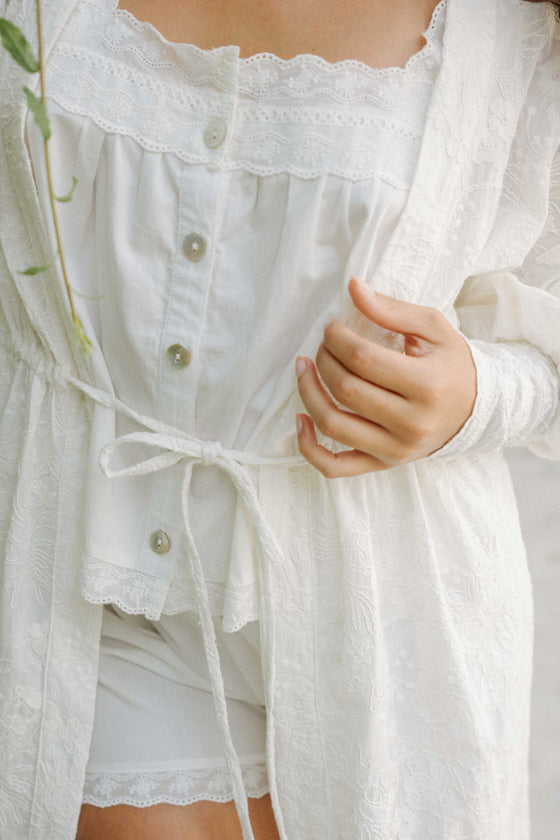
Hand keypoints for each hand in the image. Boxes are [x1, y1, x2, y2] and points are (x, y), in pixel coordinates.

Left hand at [295, 277, 476, 477]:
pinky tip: (301, 418)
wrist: (476, 409)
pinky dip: (308, 447)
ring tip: (304, 369)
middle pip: (345, 389)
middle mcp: (412, 423)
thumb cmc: (452, 364)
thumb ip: (392, 309)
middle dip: (323, 359)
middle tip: (323, 345)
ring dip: (308, 393)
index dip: (336, 338)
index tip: (332, 328)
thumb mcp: (433, 328)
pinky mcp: (383, 464)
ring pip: (333, 424)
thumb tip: (353, 288)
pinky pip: (334, 466)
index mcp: (427, 385)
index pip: (363, 359)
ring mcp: (396, 450)